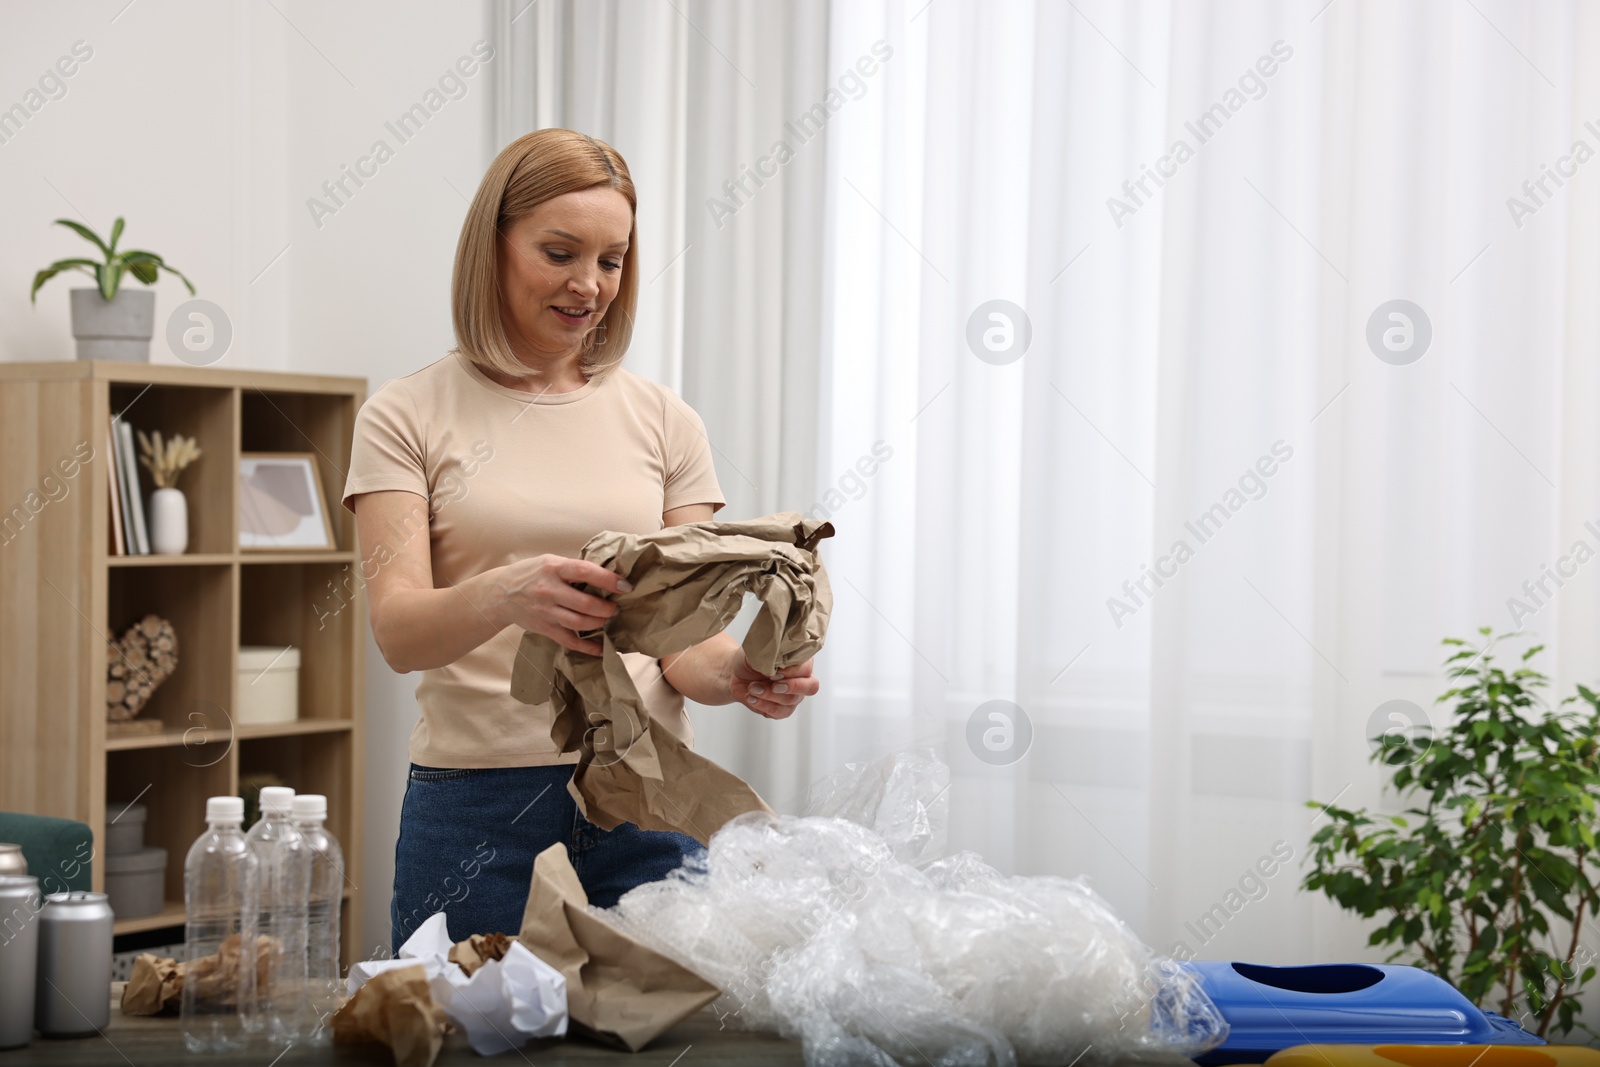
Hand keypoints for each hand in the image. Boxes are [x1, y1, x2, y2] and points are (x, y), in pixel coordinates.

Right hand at [490, 554, 630, 655]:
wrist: (500, 594)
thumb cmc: (531, 574)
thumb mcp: (550, 562)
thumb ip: (574, 568)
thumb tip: (607, 575)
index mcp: (554, 568)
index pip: (585, 572)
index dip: (608, 579)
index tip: (625, 586)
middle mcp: (549, 590)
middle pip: (584, 603)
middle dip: (606, 607)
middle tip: (615, 607)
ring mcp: (546, 612)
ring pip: (579, 623)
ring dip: (599, 623)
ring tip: (606, 618)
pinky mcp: (545, 628)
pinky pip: (569, 641)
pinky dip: (587, 647)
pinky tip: (600, 648)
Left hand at [729, 652, 819, 719]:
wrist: (737, 675)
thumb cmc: (751, 661)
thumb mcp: (757, 654)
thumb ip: (769, 657)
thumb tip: (775, 664)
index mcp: (800, 661)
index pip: (807, 667)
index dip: (794, 671)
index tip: (777, 671)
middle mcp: (802, 679)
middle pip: (810, 687)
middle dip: (792, 687)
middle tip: (774, 686)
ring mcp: (794, 696)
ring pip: (790, 700)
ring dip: (769, 695)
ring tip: (752, 688)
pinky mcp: (783, 709)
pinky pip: (779, 712)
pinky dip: (763, 705)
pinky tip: (752, 698)